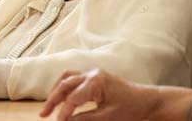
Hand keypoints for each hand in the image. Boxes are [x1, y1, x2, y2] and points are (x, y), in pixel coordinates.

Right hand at [40, 69, 191, 120]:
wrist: (148, 101)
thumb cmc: (131, 109)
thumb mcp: (107, 118)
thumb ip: (84, 119)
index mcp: (96, 81)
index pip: (72, 98)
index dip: (63, 112)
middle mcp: (92, 74)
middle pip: (65, 84)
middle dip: (53, 99)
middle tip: (43, 114)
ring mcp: (93, 74)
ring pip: (67, 77)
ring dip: (56, 90)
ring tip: (49, 105)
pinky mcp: (95, 78)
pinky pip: (74, 78)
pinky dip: (65, 87)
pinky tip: (61, 98)